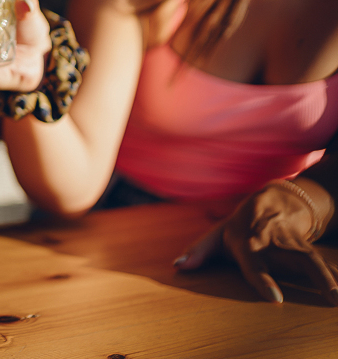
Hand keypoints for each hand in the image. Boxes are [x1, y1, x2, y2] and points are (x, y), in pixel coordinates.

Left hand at [175, 180, 337, 304]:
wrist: (274, 199)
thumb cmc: (240, 225)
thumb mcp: (217, 234)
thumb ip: (198, 251)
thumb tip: (176, 267)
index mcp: (246, 239)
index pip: (254, 261)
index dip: (263, 278)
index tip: (276, 298)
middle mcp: (272, 240)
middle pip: (293, 258)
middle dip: (311, 276)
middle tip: (330, 297)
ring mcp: (293, 242)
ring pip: (313, 259)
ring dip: (328, 278)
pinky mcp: (308, 246)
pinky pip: (324, 262)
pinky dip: (333, 275)